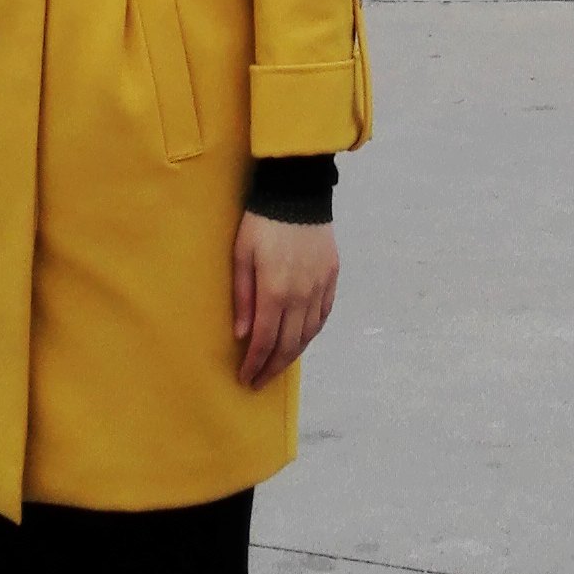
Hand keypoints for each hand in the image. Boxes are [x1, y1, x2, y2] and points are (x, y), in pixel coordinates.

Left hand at [231, 215, 337, 388]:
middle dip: (271, 368)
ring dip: (291, 356)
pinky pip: (323, 316)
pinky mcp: (331, 278)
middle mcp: (300, 297)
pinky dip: (311, 334)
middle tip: (259, 381)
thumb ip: (242, 297)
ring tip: (277, 366)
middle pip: (287, 345)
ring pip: (307, 335)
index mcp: (275, 292)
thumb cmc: (261, 223)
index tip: (246, 378)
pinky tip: (302, 340)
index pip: (264, 341)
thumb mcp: (242, 256)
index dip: (255, 364)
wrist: (297, 193)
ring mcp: (319, 288)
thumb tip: (242, 335)